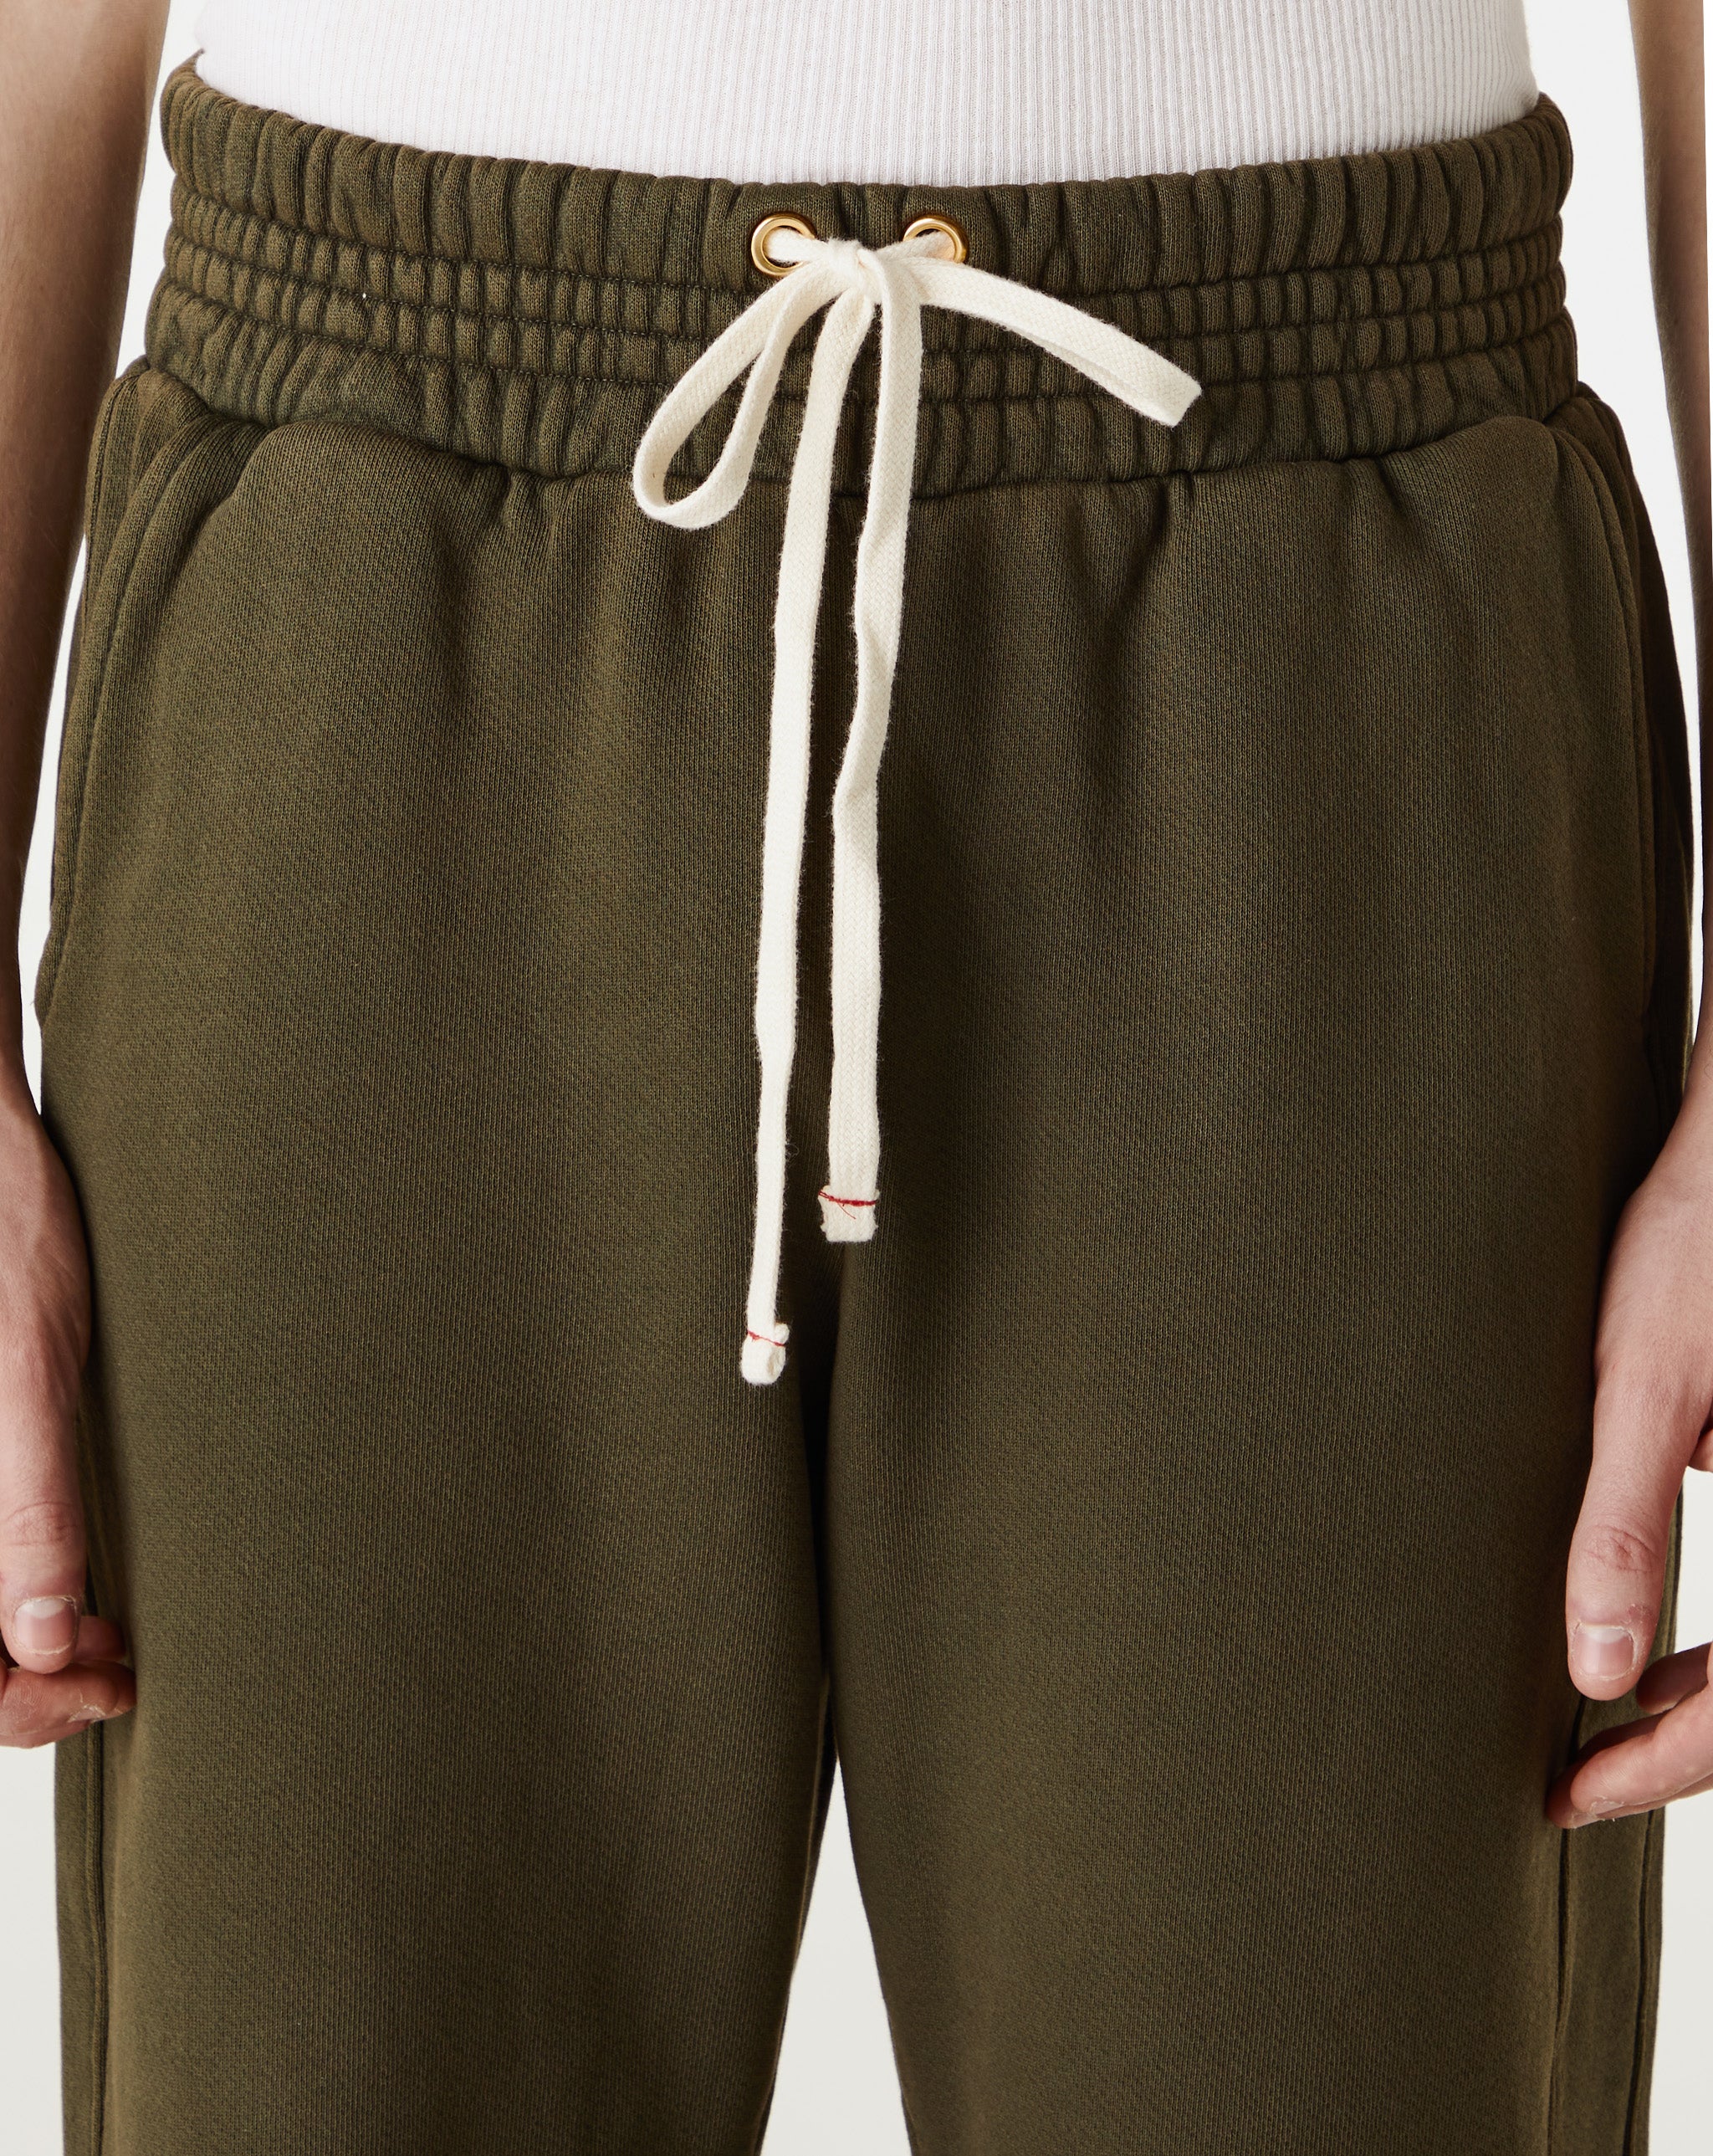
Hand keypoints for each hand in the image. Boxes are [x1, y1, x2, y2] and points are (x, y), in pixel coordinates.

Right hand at [0, 1078, 131, 1744]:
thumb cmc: (12, 1242)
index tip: (107, 1678)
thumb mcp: (31, 1377)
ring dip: (36, 1655)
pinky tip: (94, 1601)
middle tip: (124, 1666)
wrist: (2, 1157)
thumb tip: (48, 1641)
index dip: (21, 1703)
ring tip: (115, 1640)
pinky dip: (33, 1604)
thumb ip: (32, 1506)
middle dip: (33, 1687)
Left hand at [1547, 1074, 1712, 1826]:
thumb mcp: (1644, 1383)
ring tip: (1599, 1727)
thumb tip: (1597, 1670)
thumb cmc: (1692, 1243)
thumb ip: (1623, 1525)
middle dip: (1682, 1746)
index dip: (1665, 1768)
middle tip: (1574, 1777)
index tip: (1568, 1794)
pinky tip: (1650, 1647)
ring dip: (1707, 1698)